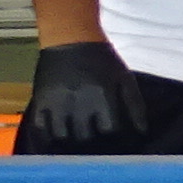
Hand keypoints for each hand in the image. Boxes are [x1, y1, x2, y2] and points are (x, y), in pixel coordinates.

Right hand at [25, 39, 143, 148]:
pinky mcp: (39, 101)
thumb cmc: (102, 61)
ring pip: (62, 138)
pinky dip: (48, 138)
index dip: (116, 140)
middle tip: (97, 144)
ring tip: (78, 141)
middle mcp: (78, 103)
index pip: (111, 132)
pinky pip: (40, 129)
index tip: (117, 141)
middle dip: (94, 144)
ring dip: (72, 142)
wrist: (71, 38)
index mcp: (103, 98)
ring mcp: (56, 103)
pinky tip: (57, 138)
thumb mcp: (125, 79)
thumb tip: (142, 133)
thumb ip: (135, 106)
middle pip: (86, 139)